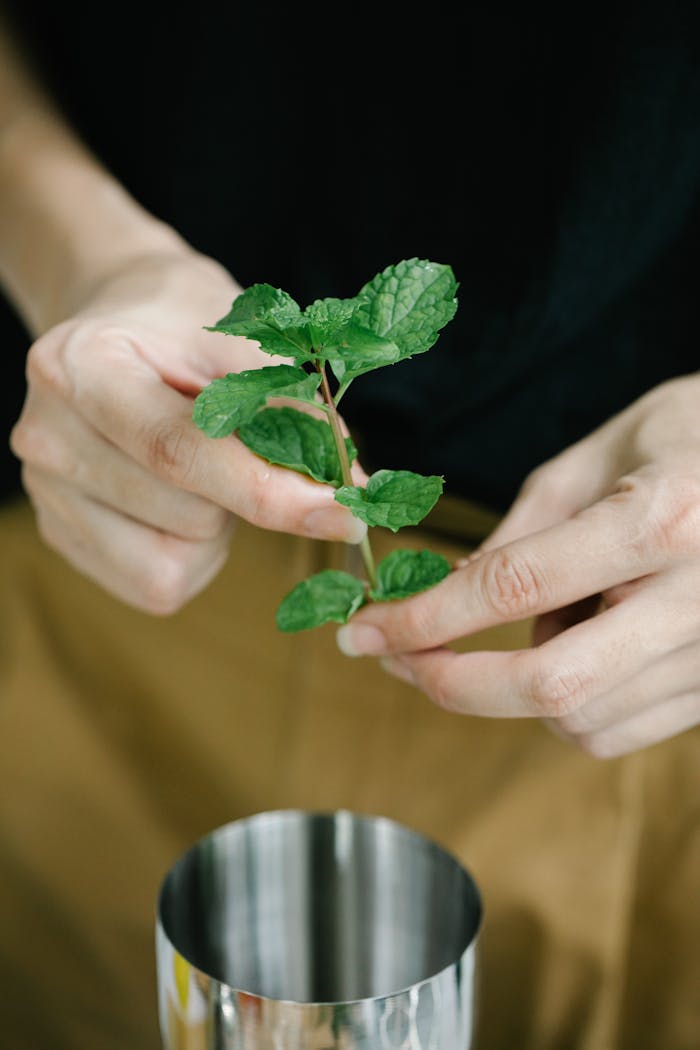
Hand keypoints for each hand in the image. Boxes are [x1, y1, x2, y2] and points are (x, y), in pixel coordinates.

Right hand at [10, 247, 364, 612]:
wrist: (121, 321)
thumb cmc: (187, 326)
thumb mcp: (247, 338)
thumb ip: (296, 412)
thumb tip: (351, 490)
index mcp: (82, 368)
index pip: (182, 453)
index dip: (271, 493)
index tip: (347, 512)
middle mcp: (47, 435)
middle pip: (187, 517)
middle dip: (244, 496)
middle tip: (240, 444)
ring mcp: (45, 493)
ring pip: (171, 564)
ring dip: (216, 528)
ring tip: (200, 466)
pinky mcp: (59, 535)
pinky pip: (155, 585)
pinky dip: (191, 555)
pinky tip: (179, 501)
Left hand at [336, 373, 699, 756]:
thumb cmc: (695, 434)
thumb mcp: (602, 453)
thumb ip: (526, 530)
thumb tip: (453, 592)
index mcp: (662, 519)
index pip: (515, 585)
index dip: (425, 617)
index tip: (365, 632)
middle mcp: (699, 597)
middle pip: (551, 684)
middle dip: (455, 682)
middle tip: (403, 658)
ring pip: (583, 720)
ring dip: (513, 691)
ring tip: (516, 628)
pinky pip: (621, 731)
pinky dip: (564, 709)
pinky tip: (560, 653)